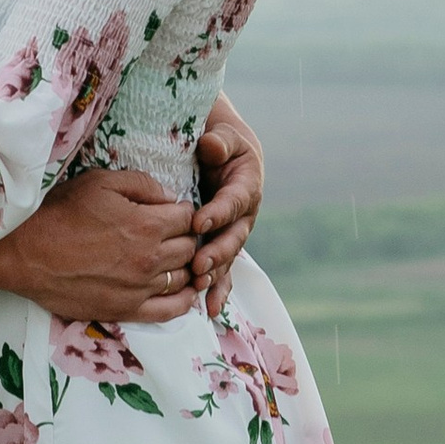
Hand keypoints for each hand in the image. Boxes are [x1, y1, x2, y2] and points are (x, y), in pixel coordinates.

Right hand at [0, 164, 203, 323]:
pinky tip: (185, 291)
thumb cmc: (59, 214)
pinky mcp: (126, 310)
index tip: (173, 211)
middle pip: (190, 247)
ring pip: (183, 277)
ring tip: (176, 258)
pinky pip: (170, 311)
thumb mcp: (100, 182)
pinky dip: (184, 301)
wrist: (24, 253)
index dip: (183, 211)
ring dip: (185, 265)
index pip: (188, 217)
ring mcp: (140, 288)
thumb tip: (169, 197)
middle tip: (173, 233)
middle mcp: (150, 258)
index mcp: (147, 224)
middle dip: (185, 237)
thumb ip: (142, 184)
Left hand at [191, 98, 263, 315]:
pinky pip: (224, 271)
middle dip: (217, 251)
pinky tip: (209, 309)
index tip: (198, 222)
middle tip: (199, 264)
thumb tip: (211, 144)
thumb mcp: (220, 134)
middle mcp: (244, 213)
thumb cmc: (216, 139)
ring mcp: (235, 232)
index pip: (233, 200)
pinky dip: (218, 289)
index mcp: (246, 185)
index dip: (218, 212)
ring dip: (216, 274)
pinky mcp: (223, 245)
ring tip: (200, 286)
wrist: (220, 151)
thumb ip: (218, 140)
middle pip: (233, 236)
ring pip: (228, 257)